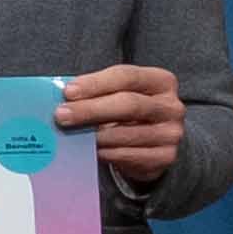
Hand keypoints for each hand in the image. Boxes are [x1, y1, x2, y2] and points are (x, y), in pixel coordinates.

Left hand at [57, 63, 186, 184]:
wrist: (153, 142)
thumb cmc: (128, 112)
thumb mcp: (118, 94)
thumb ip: (97, 92)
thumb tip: (63, 97)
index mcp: (161, 81)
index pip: (126, 76)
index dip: (95, 83)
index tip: (68, 92)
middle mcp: (171, 106)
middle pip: (128, 104)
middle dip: (90, 109)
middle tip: (61, 115)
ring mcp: (171, 133)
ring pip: (126, 133)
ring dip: (93, 135)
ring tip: (71, 135)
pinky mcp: (165, 156)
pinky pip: (127, 155)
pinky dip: (105, 153)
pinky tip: (90, 150)